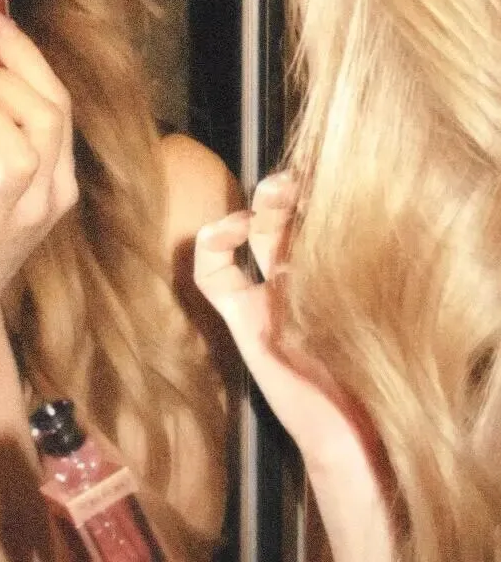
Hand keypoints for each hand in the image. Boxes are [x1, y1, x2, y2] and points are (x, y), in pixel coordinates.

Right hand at [194, 176, 397, 558]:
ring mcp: (265, 296)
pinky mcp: (240, 316)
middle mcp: (296, 278)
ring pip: (250, 232)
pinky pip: (212, 273)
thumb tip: (391, 204)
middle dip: (285, 190)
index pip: (314, 217)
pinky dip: (213, 242)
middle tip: (296, 178)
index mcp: (332, 273)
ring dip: (258, 205)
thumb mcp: (381, 299)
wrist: (355, 432)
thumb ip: (370, 259)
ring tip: (275, 192)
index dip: (313, 190)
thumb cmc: (381, 371)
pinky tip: (232, 228)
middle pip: (281, 215)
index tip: (327, 171)